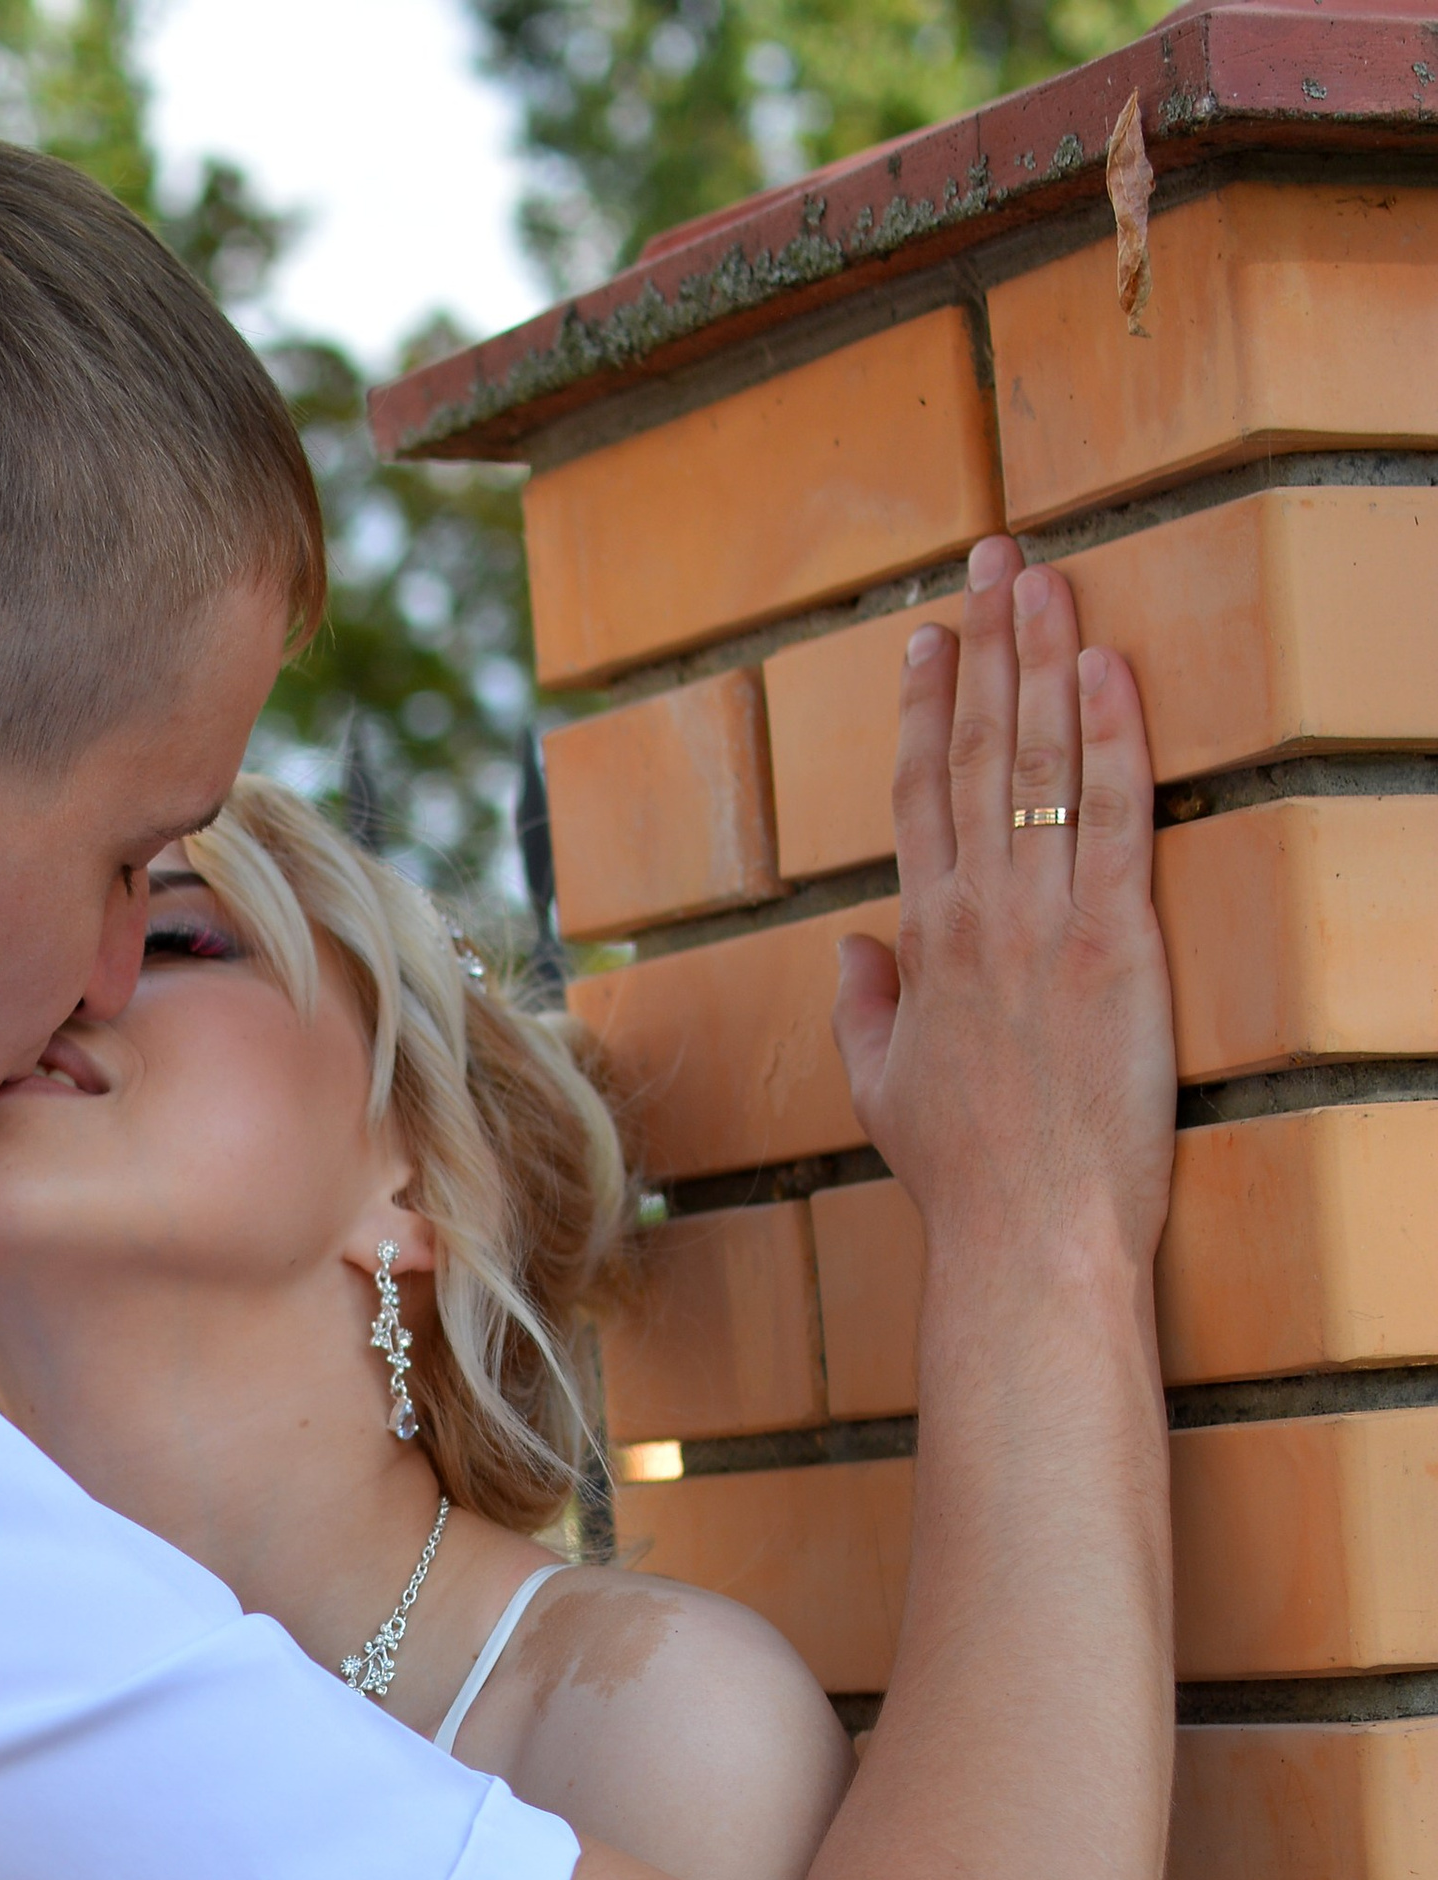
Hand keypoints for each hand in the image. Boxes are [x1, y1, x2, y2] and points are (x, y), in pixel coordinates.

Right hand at [832, 536, 1174, 1288]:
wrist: (1028, 1234)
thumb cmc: (963, 1180)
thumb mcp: (882, 1093)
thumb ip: (865, 1009)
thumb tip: (854, 945)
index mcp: (921, 947)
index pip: (915, 797)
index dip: (922, 706)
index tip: (931, 636)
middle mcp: (976, 917)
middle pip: (973, 751)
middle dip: (987, 644)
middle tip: (998, 556)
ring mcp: (1043, 923)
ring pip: (1037, 763)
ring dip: (1044, 659)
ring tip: (1047, 577)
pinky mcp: (1114, 942)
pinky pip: (1112, 816)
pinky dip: (1112, 735)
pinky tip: (1109, 665)